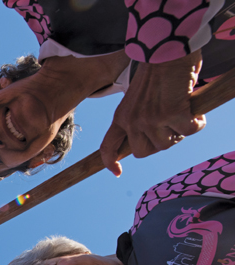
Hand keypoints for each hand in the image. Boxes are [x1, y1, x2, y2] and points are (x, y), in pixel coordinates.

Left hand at [100, 50, 204, 175]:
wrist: (167, 49)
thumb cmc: (157, 71)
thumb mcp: (137, 97)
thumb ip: (139, 116)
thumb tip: (153, 136)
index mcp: (121, 116)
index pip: (108, 146)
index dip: (111, 161)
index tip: (116, 172)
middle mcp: (132, 121)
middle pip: (144, 152)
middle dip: (160, 142)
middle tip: (172, 126)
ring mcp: (150, 119)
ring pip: (167, 144)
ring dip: (180, 132)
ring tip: (183, 114)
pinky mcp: (171, 114)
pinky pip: (189, 130)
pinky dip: (198, 123)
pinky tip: (198, 113)